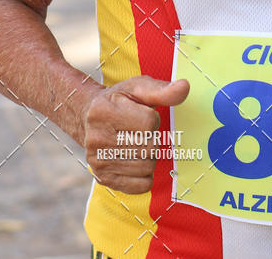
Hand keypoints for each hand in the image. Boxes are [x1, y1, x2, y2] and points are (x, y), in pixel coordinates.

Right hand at [84, 76, 188, 192]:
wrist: (88, 117)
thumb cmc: (119, 100)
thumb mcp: (137, 87)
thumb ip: (162, 90)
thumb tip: (184, 87)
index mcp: (103, 110)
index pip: (148, 122)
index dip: (153, 118)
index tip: (142, 114)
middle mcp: (96, 138)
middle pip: (149, 147)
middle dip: (153, 138)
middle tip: (140, 131)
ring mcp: (98, 161)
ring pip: (147, 167)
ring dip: (150, 156)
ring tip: (137, 143)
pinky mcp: (104, 179)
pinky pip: (141, 185)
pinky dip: (146, 174)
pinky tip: (135, 159)